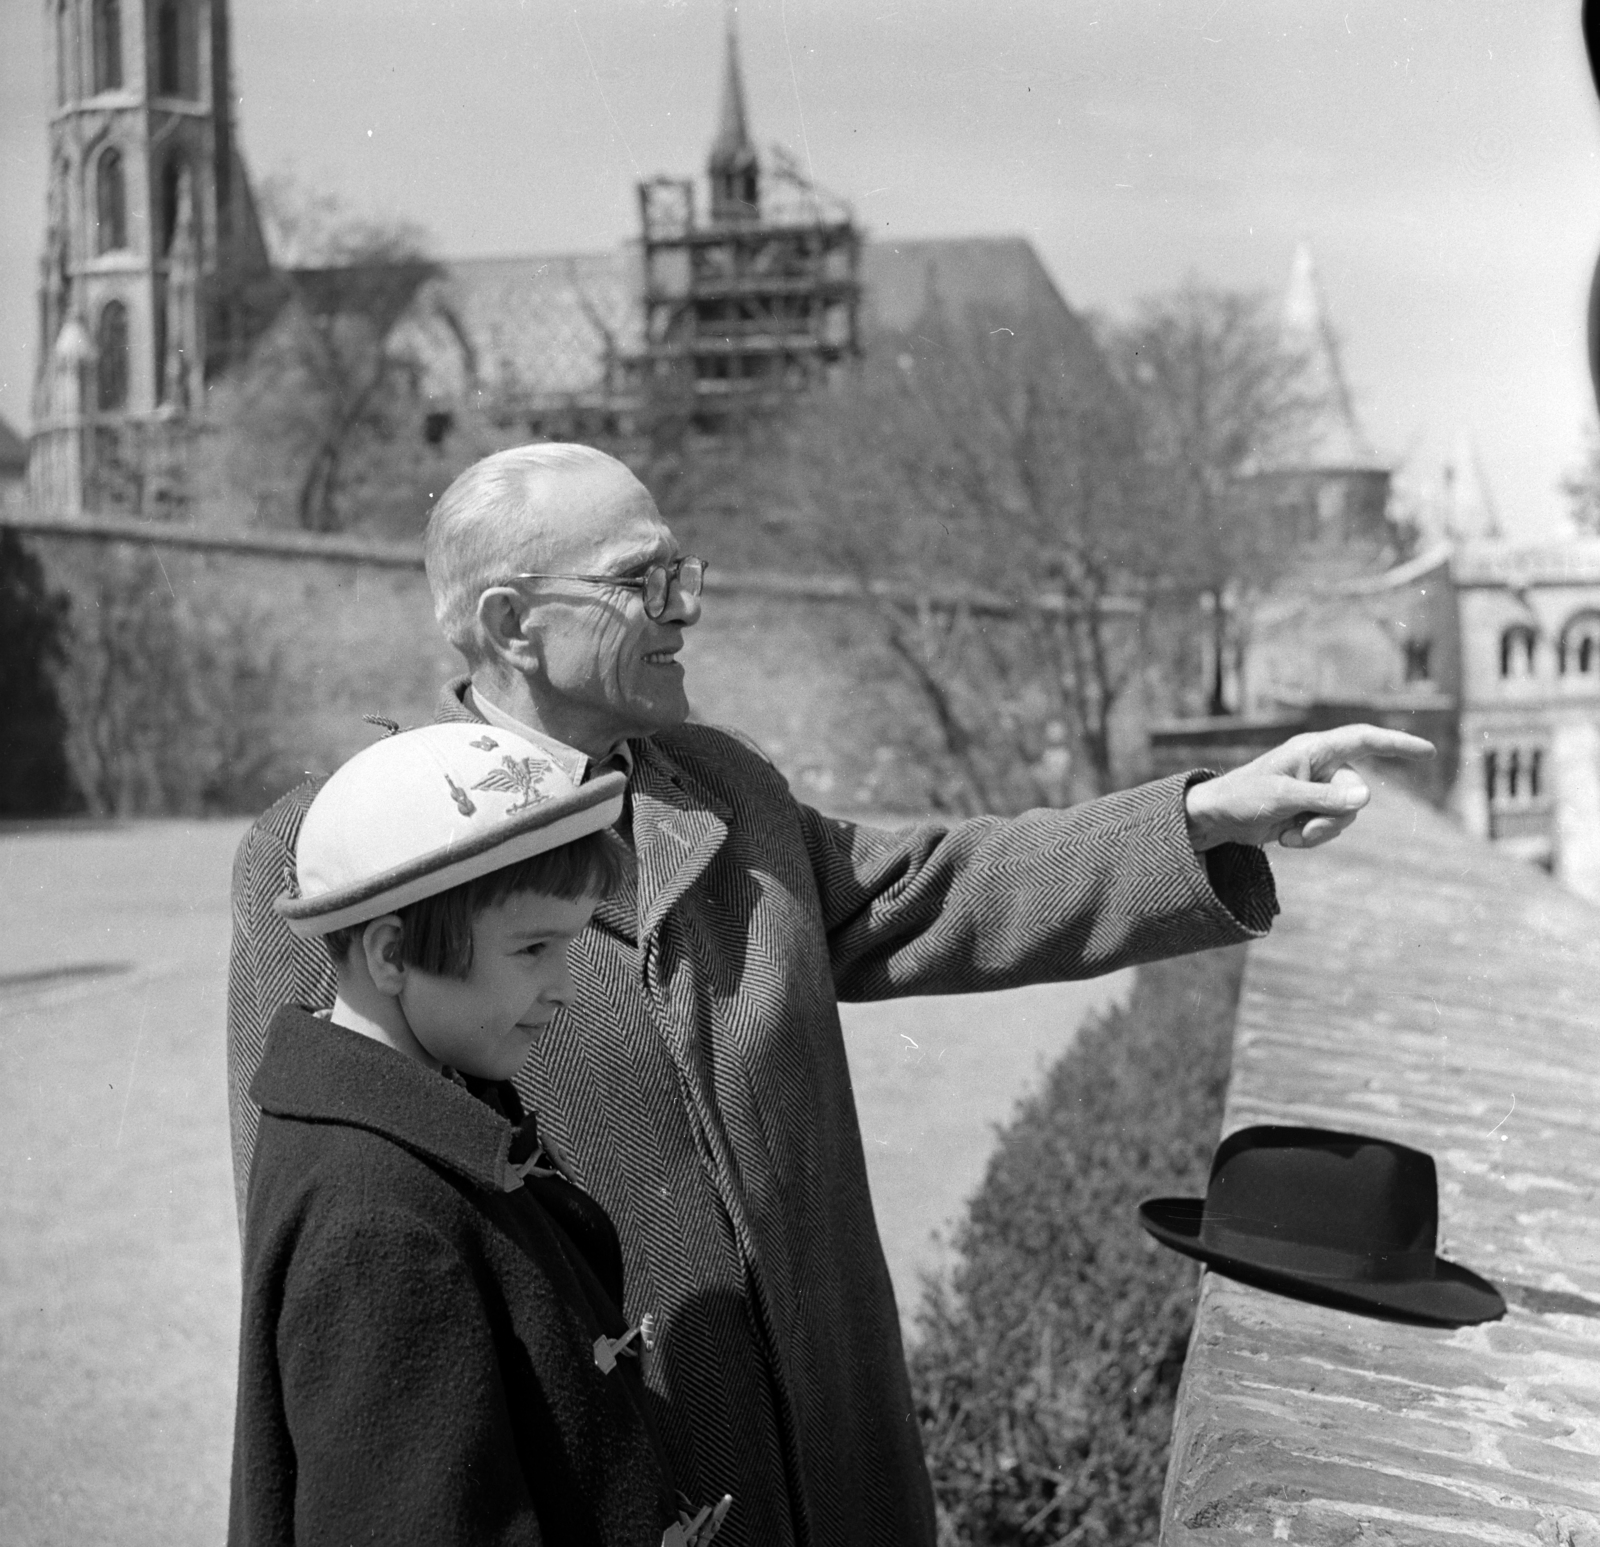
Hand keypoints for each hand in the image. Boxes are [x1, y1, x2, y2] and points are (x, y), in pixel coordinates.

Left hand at [1183, 724, 1434, 851]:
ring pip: (1346, 815)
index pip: (1364, 740)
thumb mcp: (1282, 798)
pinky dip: (1310, 838)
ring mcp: (1317, 790)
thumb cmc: (1242, 797)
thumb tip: (1364, 799)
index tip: (1427, 752)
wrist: (1217, 819)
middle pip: (1356, 793)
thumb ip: (1323, 798)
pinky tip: (1284, 837)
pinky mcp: (1311, 810)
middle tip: (1300, 829)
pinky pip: (1330, 828)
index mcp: (1313, 751)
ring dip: (1318, 832)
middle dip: (1333, 818)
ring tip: (1287, 834)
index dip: (1397, 745)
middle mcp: (1320, 767)